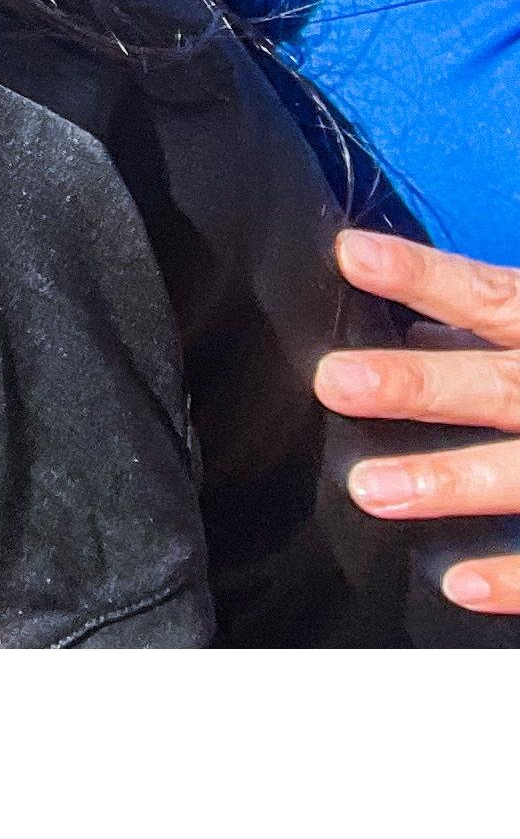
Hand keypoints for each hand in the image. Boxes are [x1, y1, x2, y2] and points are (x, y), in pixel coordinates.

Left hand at [319, 227, 519, 611]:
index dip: (426, 275)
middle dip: (424, 384)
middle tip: (335, 383)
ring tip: (368, 490)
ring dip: (452, 481)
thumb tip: (426, 321)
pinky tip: (458, 584)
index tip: (350, 254)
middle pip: (504, 385)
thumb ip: (506, 318)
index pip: (495, 297)